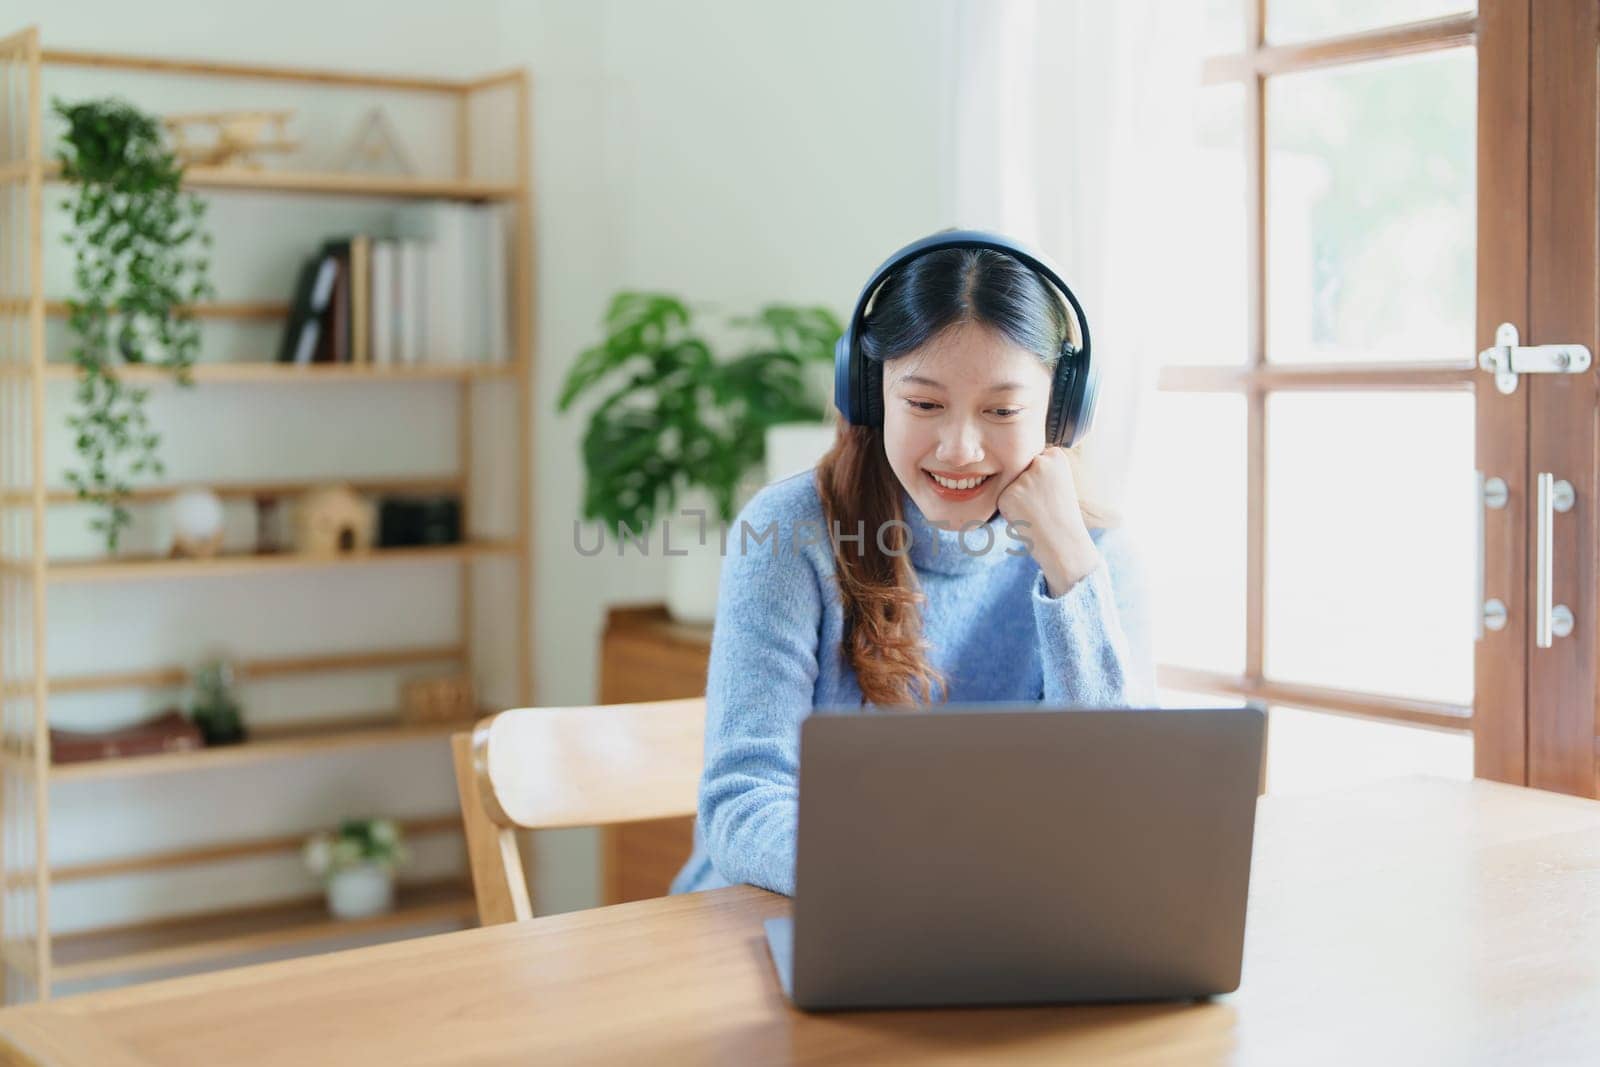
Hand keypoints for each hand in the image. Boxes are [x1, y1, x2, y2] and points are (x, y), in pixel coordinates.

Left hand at [996, 447, 1101, 596]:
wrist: (1063, 542)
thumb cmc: (1062, 514)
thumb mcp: (1060, 481)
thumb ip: (1040, 467)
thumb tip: (1007, 461)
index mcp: (1056, 456)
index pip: (1035, 460)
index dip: (1041, 479)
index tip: (1053, 492)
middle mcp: (1039, 463)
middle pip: (1021, 469)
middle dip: (1028, 486)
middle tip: (1044, 504)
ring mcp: (1022, 478)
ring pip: (1011, 484)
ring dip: (1018, 498)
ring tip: (1036, 511)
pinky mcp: (1007, 495)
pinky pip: (1003, 498)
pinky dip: (1010, 509)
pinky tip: (1026, 517)